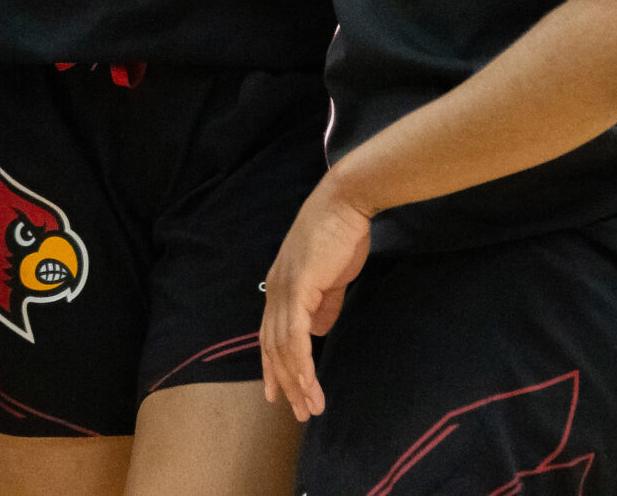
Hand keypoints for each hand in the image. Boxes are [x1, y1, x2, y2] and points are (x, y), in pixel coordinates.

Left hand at [260, 178, 371, 419]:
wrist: (346, 203)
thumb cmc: (341, 234)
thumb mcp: (331, 276)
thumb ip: (324, 303)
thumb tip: (319, 330)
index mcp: (280, 286)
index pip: (270, 334)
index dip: (273, 365)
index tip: (279, 393)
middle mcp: (275, 289)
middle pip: (273, 346)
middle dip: (285, 382)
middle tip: (298, 412)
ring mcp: (284, 288)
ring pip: (282, 347)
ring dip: (296, 381)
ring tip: (309, 407)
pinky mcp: (298, 288)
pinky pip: (295, 335)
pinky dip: (299, 362)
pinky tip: (307, 382)